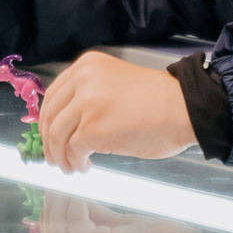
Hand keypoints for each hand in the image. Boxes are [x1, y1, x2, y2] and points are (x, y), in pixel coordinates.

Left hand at [38, 51, 194, 172]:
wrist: (184, 108)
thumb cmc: (158, 101)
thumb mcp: (114, 82)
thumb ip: (89, 93)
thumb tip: (67, 121)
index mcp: (87, 66)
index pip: (53, 95)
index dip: (47, 120)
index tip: (50, 136)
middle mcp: (83, 80)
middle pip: (50, 116)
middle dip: (49, 141)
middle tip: (55, 158)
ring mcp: (87, 104)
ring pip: (56, 135)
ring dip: (60, 156)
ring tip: (71, 166)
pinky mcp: (93, 129)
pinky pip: (72, 150)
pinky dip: (74, 162)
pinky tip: (85, 166)